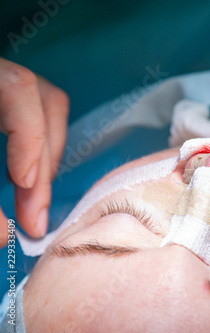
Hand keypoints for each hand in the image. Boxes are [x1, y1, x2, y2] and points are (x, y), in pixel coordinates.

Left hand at [0, 58, 68, 246]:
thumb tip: (7, 235)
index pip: (16, 89)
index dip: (30, 137)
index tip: (24, 186)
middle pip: (39, 98)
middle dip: (43, 161)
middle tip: (35, 217)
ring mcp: (0, 79)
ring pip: (47, 101)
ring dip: (49, 149)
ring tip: (35, 191)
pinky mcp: (4, 95)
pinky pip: (39, 109)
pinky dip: (42, 142)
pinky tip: (28, 171)